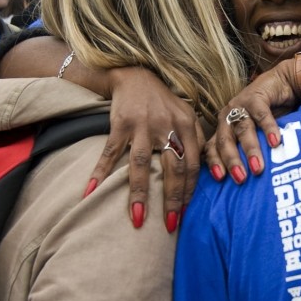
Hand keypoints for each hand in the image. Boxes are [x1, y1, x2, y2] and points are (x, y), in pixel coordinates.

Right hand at [86, 67, 201, 232]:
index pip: (193, 165)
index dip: (190, 191)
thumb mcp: (186, 116)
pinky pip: (110, 152)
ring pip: (142, 164)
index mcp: (188, 125)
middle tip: (171, 225)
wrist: (135, 74)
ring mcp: (143, 124)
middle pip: (173, 168)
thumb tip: (208, 174)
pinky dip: (100, 171)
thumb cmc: (163, 103)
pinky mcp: (120, 123)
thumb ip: (197, 142)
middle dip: (173, 200)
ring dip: (139, 193)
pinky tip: (92, 191)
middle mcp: (167, 125)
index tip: (186, 213)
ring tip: (138, 219)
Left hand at [206, 62, 294, 184]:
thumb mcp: (256, 136)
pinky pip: (262, 115)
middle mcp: (227, 117)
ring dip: (250, 150)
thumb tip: (249, 185)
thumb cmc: (268, 116)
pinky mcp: (256, 96)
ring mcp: (240, 105)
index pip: (212, 148)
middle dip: (232, 161)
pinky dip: (268, 129)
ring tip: (258, 167)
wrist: (282, 83)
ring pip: (243, 129)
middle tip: (240, 179)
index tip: (220, 180)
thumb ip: (248, 153)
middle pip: (225, 141)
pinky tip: (275, 142)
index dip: (214, 163)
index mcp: (222, 129)